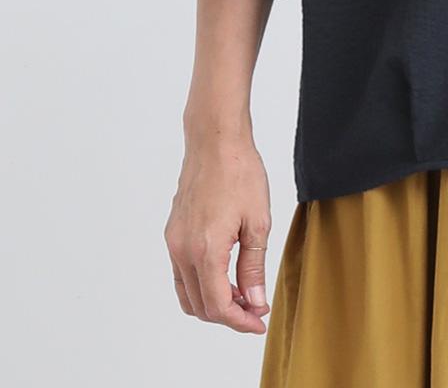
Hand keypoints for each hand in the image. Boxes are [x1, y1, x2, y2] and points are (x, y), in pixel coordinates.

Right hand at [164, 137, 274, 332]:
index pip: (218, 306)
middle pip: (200, 305)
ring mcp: (173, 242)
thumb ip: (253, 267)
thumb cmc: (240, 173)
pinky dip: (201, 283)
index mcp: (205, 251)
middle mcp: (182, 251)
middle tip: (255, 309)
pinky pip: (181, 273)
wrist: (216, 141)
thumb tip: (255, 301)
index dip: (240, 320)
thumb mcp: (258, 221)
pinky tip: (225, 273)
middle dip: (228, 314)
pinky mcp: (172, 233)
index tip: (259, 321)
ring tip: (242, 293)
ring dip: (212, 301)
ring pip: (187, 293)